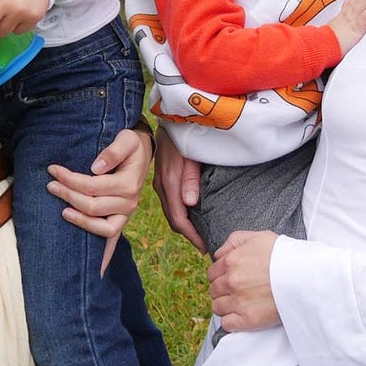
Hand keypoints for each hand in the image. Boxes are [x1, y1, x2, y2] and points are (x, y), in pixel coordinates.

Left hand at [48, 126, 153, 273]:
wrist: (141, 153)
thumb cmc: (130, 145)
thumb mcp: (127, 139)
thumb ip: (113, 151)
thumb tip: (95, 167)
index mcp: (129, 184)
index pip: (93, 185)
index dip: (70, 178)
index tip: (53, 169)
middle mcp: (129, 203)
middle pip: (93, 206)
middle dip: (68, 195)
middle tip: (50, 185)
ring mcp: (125, 215)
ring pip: (101, 227)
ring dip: (79, 221)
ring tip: (61, 211)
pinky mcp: (121, 221)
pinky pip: (113, 241)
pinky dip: (104, 256)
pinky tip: (94, 270)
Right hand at [153, 125, 205, 252]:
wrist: (170, 118)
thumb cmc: (186, 134)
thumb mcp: (192, 154)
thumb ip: (191, 178)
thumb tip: (190, 204)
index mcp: (170, 182)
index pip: (179, 218)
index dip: (192, 235)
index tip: (205, 247)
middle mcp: (162, 185)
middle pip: (173, 220)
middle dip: (189, 234)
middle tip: (206, 245)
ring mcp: (159, 182)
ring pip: (170, 213)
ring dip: (184, 225)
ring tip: (200, 235)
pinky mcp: (161, 179)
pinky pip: (169, 203)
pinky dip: (180, 214)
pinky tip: (191, 216)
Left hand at [208, 230, 280, 331]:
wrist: (305, 277)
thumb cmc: (285, 255)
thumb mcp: (259, 237)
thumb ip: (234, 241)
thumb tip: (218, 254)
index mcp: (231, 261)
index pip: (212, 273)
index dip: (220, 276)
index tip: (231, 279)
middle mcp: (231, 281)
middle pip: (214, 290)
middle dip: (223, 290)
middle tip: (238, 291)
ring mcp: (238, 301)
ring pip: (218, 307)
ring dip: (226, 306)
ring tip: (241, 303)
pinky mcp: (247, 319)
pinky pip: (227, 324)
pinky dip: (231, 321)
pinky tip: (241, 315)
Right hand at [328, 0, 365, 55]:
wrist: (321, 49)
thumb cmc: (325, 46)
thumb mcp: (330, 35)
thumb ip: (336, 32)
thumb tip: (337, 35)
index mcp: (341, 18)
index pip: (349, 3)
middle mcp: (346, 16)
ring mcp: (351, 20)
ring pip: (362, 1)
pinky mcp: (356, 28)